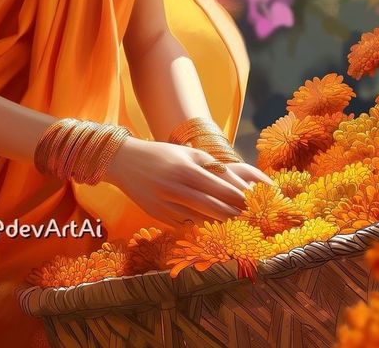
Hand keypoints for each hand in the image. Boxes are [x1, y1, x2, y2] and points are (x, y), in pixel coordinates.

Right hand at [104, 137, 263, 227]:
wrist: (125, 161)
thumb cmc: (162, 154)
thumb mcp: (187, 154)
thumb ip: (211, 167)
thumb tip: (236, 185)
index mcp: (186, 170)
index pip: (221, 189)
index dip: (240, 198)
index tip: (253, 202)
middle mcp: (176, 189)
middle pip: (214, 208)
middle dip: (233, 214)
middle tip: (248, 217)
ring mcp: (166, 205)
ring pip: (201, 220)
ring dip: (219, 222)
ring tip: (233, 221)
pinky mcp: (159, 216)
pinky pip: (185, 224)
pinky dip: (199, 224)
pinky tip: (208, 222)